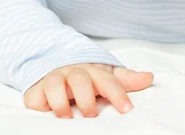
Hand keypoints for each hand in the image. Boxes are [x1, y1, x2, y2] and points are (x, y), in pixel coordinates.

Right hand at [23, 63, 153, 117]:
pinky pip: (35, 97)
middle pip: (80, 79)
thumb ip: (126, 79)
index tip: (127, 109)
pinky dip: (39, 104)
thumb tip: (149, 78)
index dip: (118, 93)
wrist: (56, 66)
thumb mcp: (107, 76)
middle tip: (92, 115)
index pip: (108, 80)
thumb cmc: (87, 77)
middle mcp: (73, 73)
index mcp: (93, 70)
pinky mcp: (35, 92)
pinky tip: (45, 113)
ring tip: (68, 116)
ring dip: (61, 101)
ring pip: (55, 84)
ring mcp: (53, 80)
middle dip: (86, 97)